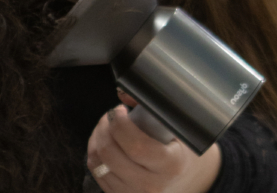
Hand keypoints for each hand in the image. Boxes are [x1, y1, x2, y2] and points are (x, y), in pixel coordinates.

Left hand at [86, 94, 221, 192]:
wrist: (181, 179)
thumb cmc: (177, 149)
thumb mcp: (176, 129)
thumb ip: (152, 108)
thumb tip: (123, 93)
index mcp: (170, 165)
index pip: (136, 146)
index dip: (120, 124)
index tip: (119, 111)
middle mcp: (151, 185)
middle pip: (111, 155)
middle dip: (104, 128)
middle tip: (111, 117)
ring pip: (99, 164)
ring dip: (96, 139)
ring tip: (106, 127)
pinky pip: (97, 173)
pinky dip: (95, 154)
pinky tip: (104, 143)